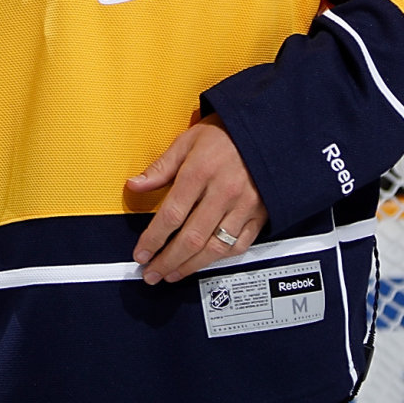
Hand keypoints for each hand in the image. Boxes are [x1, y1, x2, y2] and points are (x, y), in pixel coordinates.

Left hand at [124, 116, 267, 284]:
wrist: (268, 128)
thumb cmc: (226, 133)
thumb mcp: (188, 140)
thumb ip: (161, 167)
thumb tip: (135, 185)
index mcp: (201, 171)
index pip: (171, 215)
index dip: (153, 239)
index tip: (141, 253)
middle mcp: (224, 191)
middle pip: (191, 238)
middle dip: (167, 261)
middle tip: (152, 273)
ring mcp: (244, 205)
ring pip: (215, 248)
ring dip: (190, 266)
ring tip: (172, 273)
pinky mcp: (260, 214)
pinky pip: (239, 245)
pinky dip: (220, 259)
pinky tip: (204, 263)